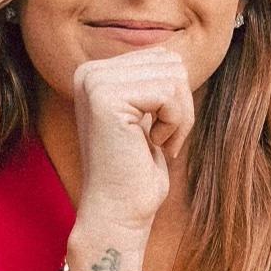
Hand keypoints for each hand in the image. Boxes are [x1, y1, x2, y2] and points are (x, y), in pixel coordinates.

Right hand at [71, 47, 194, 239]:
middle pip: (171, 62)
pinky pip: (168, 93)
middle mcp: (89, 71)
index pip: (162, 58)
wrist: (117, 213)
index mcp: (95, 72)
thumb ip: (151, 82)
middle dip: (180, 105)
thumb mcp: (145, 116)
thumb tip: (178, 57)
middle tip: (162, 140)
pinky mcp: (105, 97)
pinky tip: (153, 144)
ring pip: (173, 75)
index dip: (175, 97)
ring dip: (179, 116)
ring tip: (158, 142)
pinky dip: (175, 123)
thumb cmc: (136, 171)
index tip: (158, 132)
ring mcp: (94, 82)